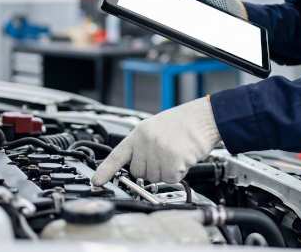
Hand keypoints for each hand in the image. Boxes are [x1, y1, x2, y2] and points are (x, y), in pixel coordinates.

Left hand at [91, 97, 220, 184]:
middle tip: (164, 155)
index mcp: (139, 133)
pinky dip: (179, 172)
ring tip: (176, 153)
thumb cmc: (183, 123)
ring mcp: (159, 152)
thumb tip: (136, 167)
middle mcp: (146, 142)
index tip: (96, 182)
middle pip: (139, 173)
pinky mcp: (173, 161)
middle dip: (151, 169)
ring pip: (155, 178)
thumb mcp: (156, 128)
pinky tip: (183, 158)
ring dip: (167, 171)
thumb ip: (143, 146)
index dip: (105, 171)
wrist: (204, 117)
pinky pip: (171, 178)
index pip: (117, 155)